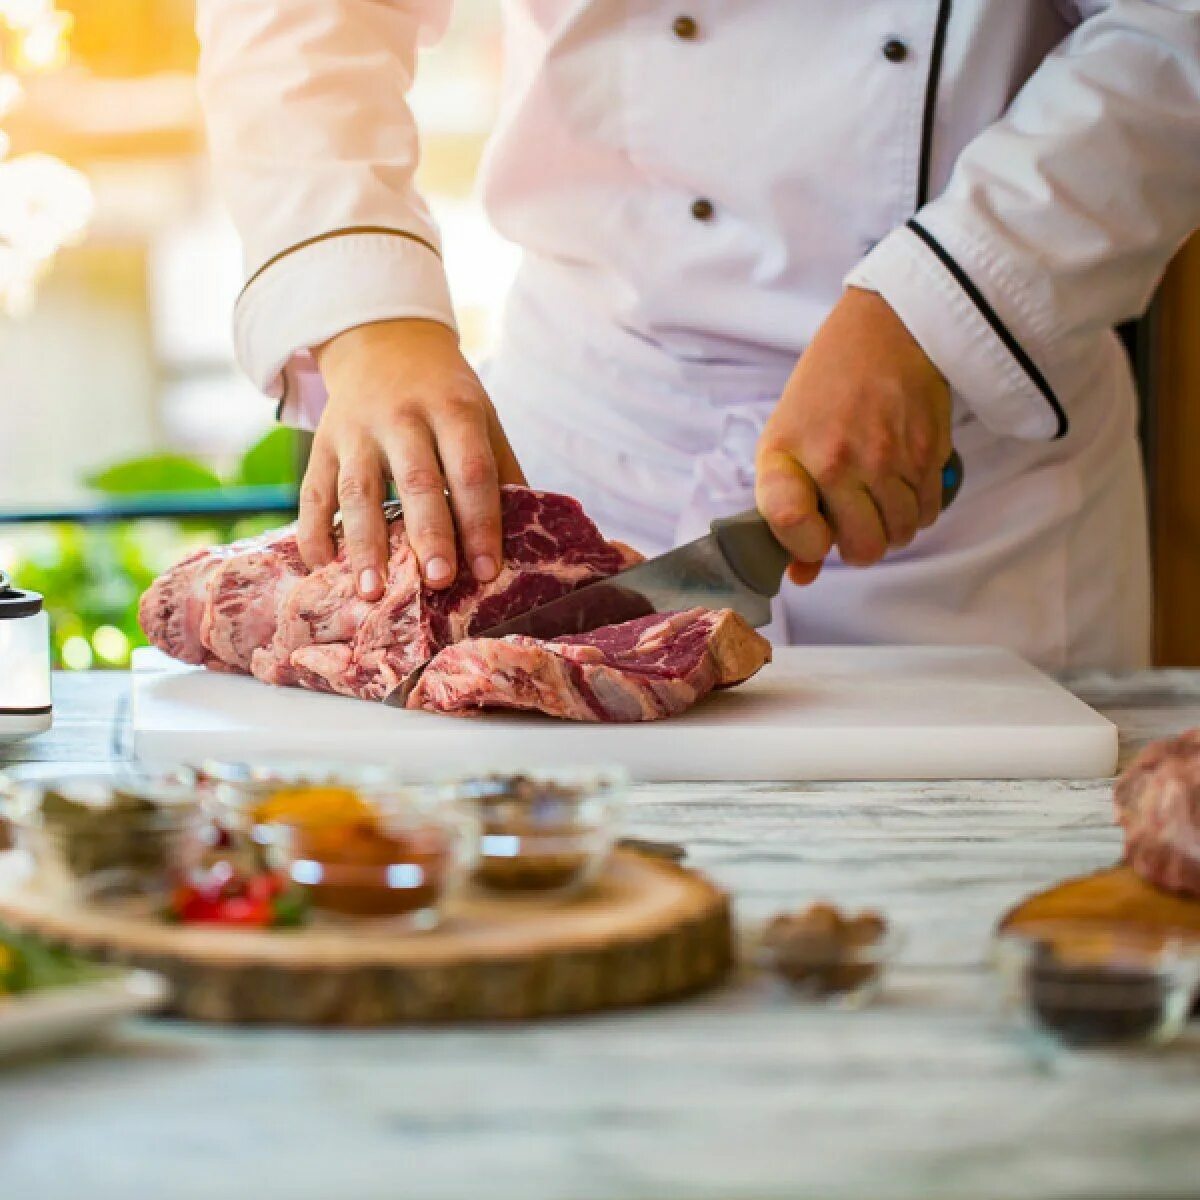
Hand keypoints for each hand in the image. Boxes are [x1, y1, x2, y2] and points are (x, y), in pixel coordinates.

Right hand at [304, 319, 525, 598]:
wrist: (382, 340)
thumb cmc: (443, 394)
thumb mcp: (480, 416)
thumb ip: (500, 470)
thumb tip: (526, 538)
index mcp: (453, 409)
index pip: (471, 470)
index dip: (481, 522)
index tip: (487, 571)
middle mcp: (402, 417)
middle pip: (416, 481)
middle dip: (428, 534)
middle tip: (438, 582)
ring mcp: (356, 431)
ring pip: (358, 491)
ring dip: (365, 544)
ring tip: (372, 591)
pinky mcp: (322, 444)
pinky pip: (313, 491)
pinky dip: (313, 531)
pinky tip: (321, 567)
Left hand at [755, 288, 951, 585]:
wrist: (883, 331)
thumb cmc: (825, 391)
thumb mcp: (786, 441)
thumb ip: (788, 510)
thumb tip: (801, 576)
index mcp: (788, 455)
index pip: (791, 525)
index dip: (804, 546)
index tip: (813, 534)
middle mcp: (836, 460)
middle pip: (862, 549)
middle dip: (859, 545)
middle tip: (854, 520)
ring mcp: (887, 459)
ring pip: (900, 536)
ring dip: (891, 527)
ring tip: (878, 496)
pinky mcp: (927, 454)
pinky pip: (928, 513)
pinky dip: (917, 510)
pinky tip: (902, 482)